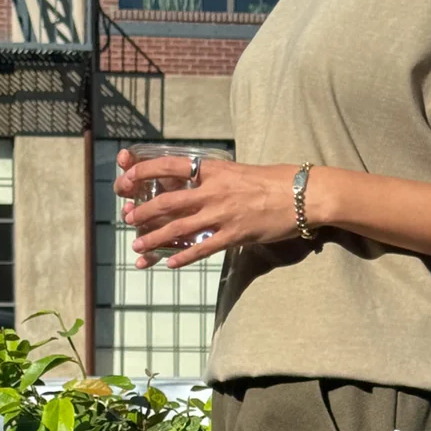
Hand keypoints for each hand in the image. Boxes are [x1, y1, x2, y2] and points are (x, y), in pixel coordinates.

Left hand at [115, 149, 307, 269]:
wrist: (303, 194)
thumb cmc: (276, 180)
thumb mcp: (240, 170)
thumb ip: (216, 177)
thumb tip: (198, 181)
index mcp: (213, 170)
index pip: (169, 167)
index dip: (143, 172)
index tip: (126, 179)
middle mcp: (213, 191)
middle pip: (167, 202)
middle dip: (142, 212)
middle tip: (127, 220)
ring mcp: (223, 215)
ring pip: (179, 228)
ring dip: (154, 239)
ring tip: (137, 247)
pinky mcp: (235, 235)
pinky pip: (203, 249)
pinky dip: (184, 257)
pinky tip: (169, 263)